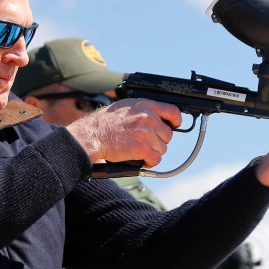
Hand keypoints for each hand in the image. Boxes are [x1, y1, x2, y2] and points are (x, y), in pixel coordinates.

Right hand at [66, 98, 181, 166]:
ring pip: (162, 148)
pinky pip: (156, 159)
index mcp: (145, 105)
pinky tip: (141, 159)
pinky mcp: (143, 148)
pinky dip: (149, 162)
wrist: (92, 135)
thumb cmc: (104, 123)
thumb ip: (142, 111)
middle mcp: (148, 118)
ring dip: (152, 152)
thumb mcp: (125, 107)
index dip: (176, 120)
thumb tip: (155, 117)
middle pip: (168, 134)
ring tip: (139, 150)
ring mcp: (146, 133)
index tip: (175, 124)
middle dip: (159, 141)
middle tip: (146, 142)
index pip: (172, 110)